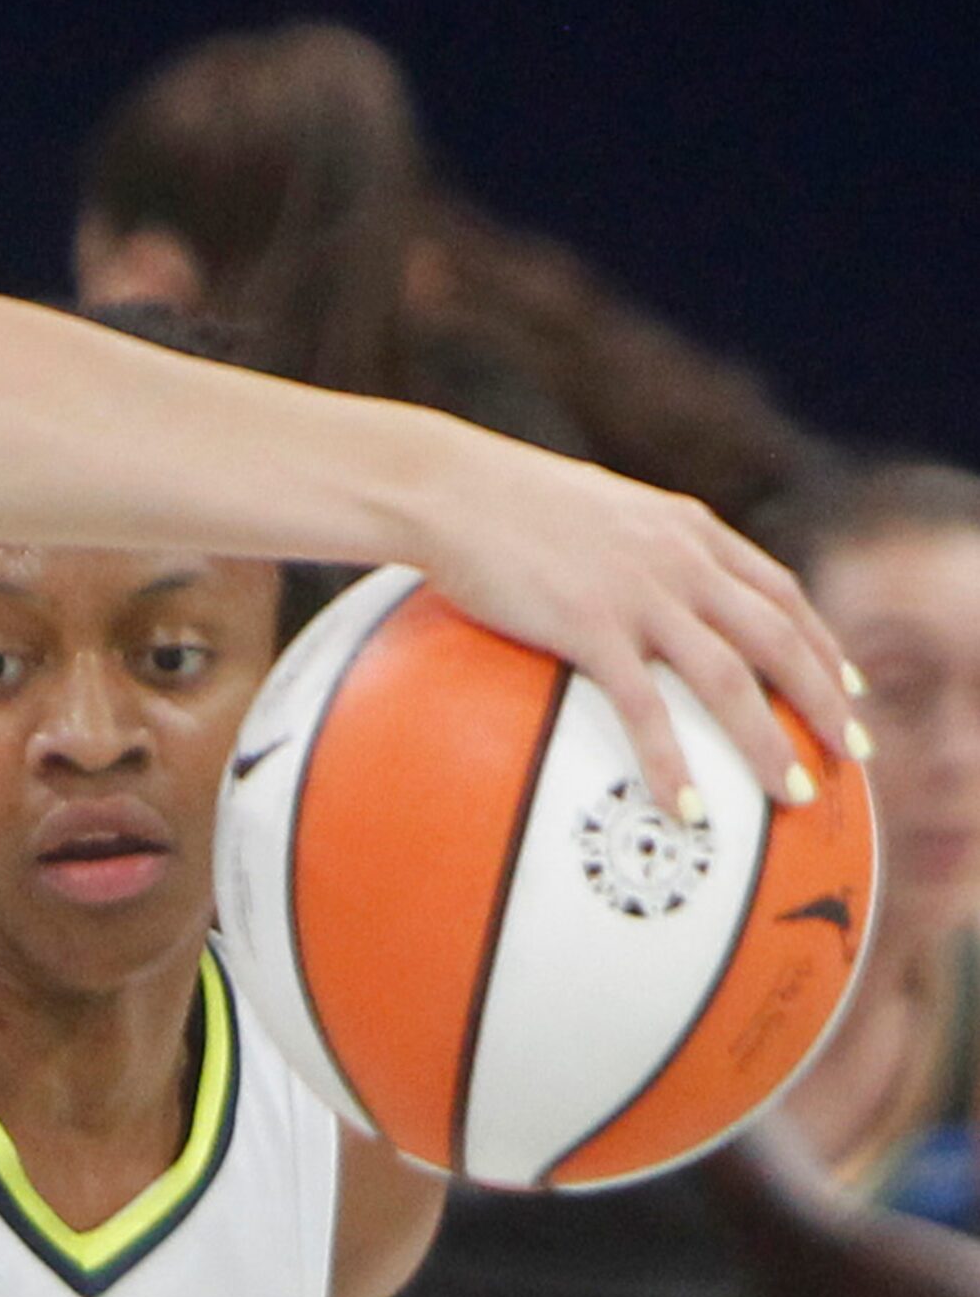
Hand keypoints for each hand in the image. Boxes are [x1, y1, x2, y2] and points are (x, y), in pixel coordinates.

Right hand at [411, 437, 855, 816]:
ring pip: (733, 678)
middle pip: (780, 638)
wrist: (448, 487)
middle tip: (849, 754)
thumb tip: (630, 588)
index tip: (847, 686)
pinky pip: (646, 707)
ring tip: (793, 797)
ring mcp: (641, 594)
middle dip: (824, 700)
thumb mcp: (591, 511)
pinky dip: (673, 763)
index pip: (779, 590)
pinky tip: (689, 809)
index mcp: (686, 530)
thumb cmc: (498, 500)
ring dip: (769, 742)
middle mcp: (681, 559)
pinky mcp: (591, 626)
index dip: (822, 642)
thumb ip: (631, 547)